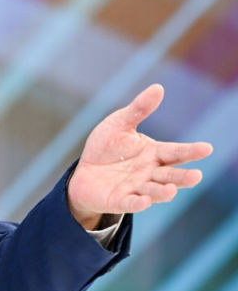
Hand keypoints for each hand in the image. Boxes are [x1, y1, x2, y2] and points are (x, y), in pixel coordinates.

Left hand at [67, 83, 212, 229]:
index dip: (191, 151)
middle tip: (196, 176)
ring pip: (154, 191)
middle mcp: (149, 173)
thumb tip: (158, 87)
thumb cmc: (107, 147)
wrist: (84, 172)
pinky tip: (143, 201)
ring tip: (170, 190)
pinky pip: (130, 203)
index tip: (206, 148)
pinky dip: (137, 203)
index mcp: (154, 154)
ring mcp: (136, 188)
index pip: (175, 152)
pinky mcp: (119, 200)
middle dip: (183, 177)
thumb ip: (139, 109)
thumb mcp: (120, 123)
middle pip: (170, 175)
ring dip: (163, 192)